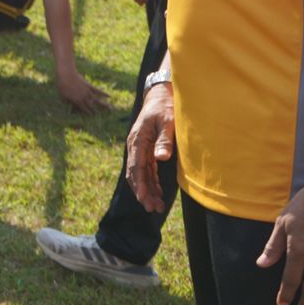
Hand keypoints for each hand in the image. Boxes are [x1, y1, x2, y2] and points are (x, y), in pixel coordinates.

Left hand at [56, 69, 109, 113]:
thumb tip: (69, 108)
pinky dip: (104, 93)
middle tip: (102, 115)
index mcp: (78, 101)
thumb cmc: (62, 86)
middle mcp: (84, 98)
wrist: (66, 75)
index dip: (88, 113)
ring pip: (97, 100)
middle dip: (97, 111)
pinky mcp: (89, 86)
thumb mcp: (63, 97)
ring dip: (104, 105)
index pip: (84, 109)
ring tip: (110, 108)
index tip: (92, 116)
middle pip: (92, 106)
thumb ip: (68, 103)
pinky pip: (98, 91)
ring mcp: (88, 92)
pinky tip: (109, 96)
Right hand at [125, 82, 174, 212]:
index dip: (140, 184)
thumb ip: (164, 140)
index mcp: (137, 140)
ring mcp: (140, 149)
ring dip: (147, 190)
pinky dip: (151, 182)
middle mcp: (135, 146)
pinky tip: (157, 194)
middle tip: (152, 208)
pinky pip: (147, 170)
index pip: (136, 166)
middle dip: (143, 192)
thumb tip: (160, 158)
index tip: (144, 198)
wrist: (161, 95)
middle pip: (136, 173)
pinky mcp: (147, 150)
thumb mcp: (167, 122)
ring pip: (141, 174)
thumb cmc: (165, 107)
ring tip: (156, 207)